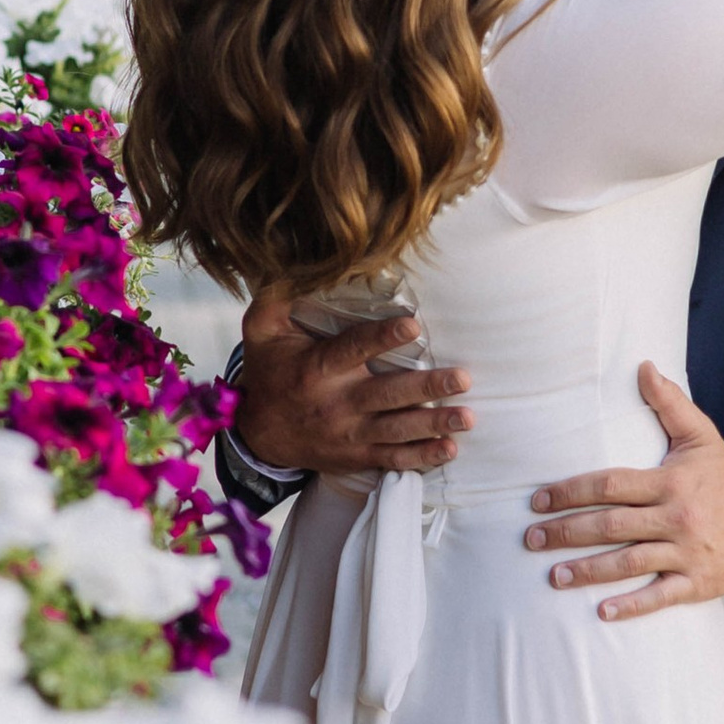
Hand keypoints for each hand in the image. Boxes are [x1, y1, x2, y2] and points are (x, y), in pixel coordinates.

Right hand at [235, 294, 472, 477]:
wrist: (257, 435)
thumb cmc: (267, 371)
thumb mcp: (260, 330)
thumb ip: (278, 297)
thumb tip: (299, 263)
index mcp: (315, 368)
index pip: (352, 349)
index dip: (382, 337)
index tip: (413, 325)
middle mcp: (335, 403)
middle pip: (386, 395)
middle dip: (426, 387)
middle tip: (463, 378)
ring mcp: (348, 434)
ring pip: (396, 430)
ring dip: (433, 424)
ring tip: (467, 417)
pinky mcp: (356, 455)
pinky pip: (392, 460)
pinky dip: (422, 457)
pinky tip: (449, 448)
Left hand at [520, 363, 723, 620]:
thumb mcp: (702, 437)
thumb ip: (670, 403)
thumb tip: (643, 366)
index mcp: (669, 482)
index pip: (610, 485)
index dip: (571, 491)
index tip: (539, 499)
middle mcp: (675, 518)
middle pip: (611, 525)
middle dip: (567, 532)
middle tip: (531, 539)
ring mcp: (686, 553)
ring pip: (628, 562)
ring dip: (588, 570)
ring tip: (554, 576)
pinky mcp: (697, 582)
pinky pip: (660, 596)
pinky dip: (631, 606)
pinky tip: (602, 612)